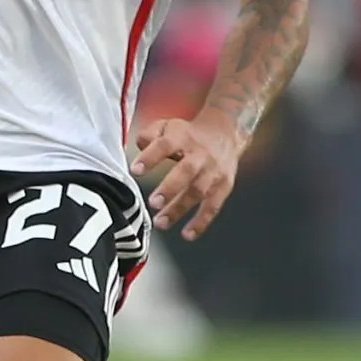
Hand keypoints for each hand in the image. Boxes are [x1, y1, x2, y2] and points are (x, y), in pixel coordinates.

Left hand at [129, 113, 245, 241]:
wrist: (225, 133)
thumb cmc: (189, 135)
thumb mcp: (168, 126)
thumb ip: (150, 134)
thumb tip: (140, 144)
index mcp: (183, 137)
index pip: (165, 144)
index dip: (150, 157)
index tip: (136, 170)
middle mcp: (200, 154)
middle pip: (186, 170)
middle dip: (170, 188)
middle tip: (154, 203)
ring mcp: (213, 171)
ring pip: (198, 191)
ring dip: (180, 208)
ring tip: (162, 222)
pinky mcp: (224, 186)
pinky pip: (213, 206)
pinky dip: (201, 222)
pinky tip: (188, 234)